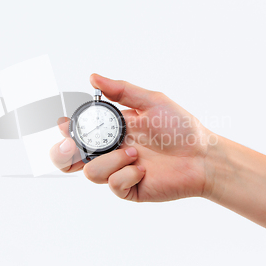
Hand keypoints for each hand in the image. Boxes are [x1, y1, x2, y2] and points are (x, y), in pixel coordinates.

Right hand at [49, 74, 215, 201]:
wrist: (202, 157)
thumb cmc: (181, 128)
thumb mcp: (151, 102)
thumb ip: (121, 91)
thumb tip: (94, 77)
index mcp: (113, 130)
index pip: (79, 131)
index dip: (65, 130)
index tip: (62, 124)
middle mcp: (111, 151)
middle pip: (71, 158)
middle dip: (63, 154)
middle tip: (71, 147)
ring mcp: (118, 171)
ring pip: (91, 171)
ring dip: (111, 161)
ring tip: (134, 153)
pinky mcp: (128, 188)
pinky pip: (113, 184)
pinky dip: (126, 175)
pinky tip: (142, 170)